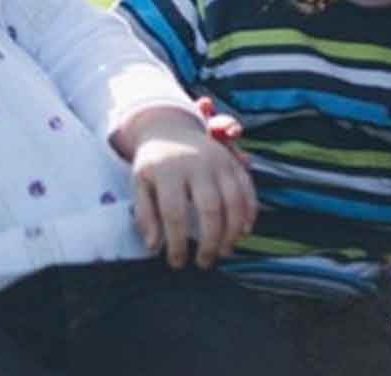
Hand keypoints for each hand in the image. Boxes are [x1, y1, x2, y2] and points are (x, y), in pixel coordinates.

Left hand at [123, 107, 256, 267]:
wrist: (170, 128)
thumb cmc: (154, 164)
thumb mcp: (140, 183)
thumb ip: (144, 214)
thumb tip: (153, 246)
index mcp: (168, 170)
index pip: (174, 213)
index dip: (177, 242)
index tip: (177, 262)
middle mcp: (196, 164)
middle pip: (209, 208)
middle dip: (209, 241)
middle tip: (204, 262)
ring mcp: (218, 161)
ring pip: (233, 200)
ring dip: (232, 232)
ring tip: (223, 251)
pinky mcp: (233, 162)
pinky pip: (248, 189)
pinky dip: (250, 212)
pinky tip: (244, 232)